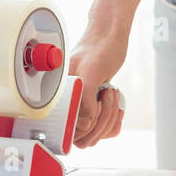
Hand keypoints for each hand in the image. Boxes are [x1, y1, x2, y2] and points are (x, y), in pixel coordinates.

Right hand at [68, 23, 127, 147]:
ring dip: (110, 115)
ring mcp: (82, 110)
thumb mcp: (90, 71)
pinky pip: (106, 129)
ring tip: (109, 93)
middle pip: (85, 137)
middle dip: (102, 118)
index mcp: (59, 99)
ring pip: (97, 134)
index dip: (86, 126)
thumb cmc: (98, 48)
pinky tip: (115, 103)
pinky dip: (115, 119)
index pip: (70, 133)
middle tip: (105, 93)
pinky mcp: (95, 109)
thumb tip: (83, 123)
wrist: (108, 38)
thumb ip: (84, 99)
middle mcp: (68, 107)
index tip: (96, 106)